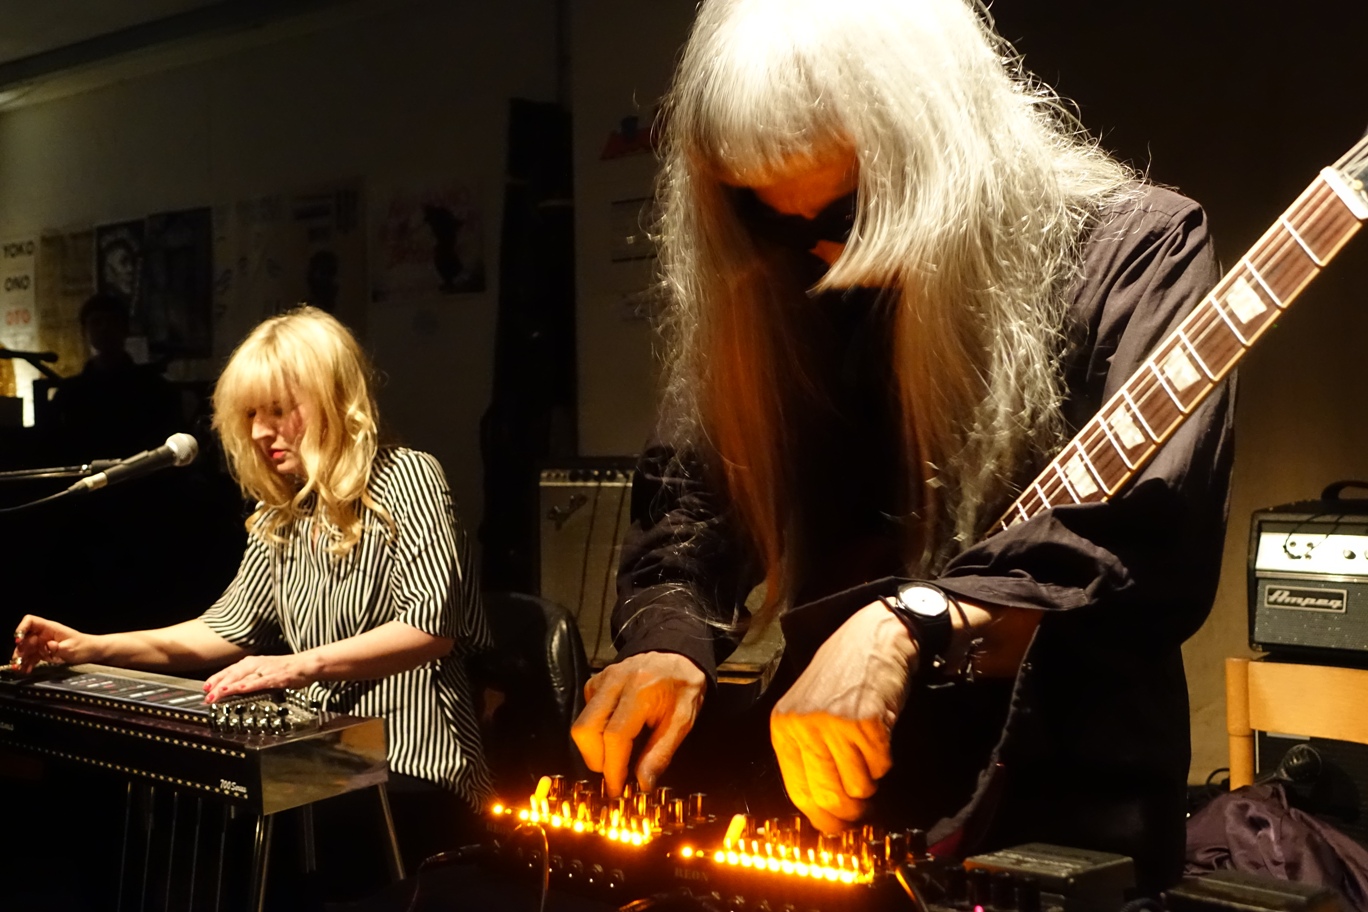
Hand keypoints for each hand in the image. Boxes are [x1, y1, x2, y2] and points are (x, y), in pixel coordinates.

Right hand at [11, 615, 100, 672]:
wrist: (91, 652)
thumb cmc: (83, 647)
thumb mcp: (72, 648)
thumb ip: (58, 648)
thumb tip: (48, 645)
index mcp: (50, 628)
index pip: (31, 621)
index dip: (22, 628)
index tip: (19, 640)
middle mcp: (44, 635)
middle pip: (25, 638)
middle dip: (20, 649)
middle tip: (18, 660)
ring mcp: (43, 644)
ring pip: (26, 649)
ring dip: (21, 658)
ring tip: (18, 668)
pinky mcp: (44, 653)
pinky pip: (32, 657)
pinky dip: (28, 663)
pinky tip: (26, 670)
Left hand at [204, 652, 322, 702]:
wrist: (306, 665)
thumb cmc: (286, 670)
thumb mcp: (263, 673)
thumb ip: (249, 680)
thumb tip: (234, 689)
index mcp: (252, 663)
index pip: (229, 671)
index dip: (216, 679)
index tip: (205, 688)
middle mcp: (257, 665)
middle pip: (233, 674)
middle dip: (218, 685)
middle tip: (207, 696)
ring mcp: (266, 670)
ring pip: (245, 678)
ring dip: (230, 686)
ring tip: (218, 692)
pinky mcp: (276, 677)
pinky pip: (260, 682)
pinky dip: (249, 685)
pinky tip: (240, 689)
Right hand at [570, 652, 705, 795]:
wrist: (676, 653)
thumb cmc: (683, 687)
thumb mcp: (683, 721)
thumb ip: (661, 753)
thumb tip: (643, 784)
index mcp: (640, 691)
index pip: (615, 736)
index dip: (613, 768)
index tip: (617, 790)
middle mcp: (615, 681)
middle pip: (586, 729)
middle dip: (596, 760)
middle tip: (615, 774)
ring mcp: (602, 679)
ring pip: (581, 723)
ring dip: (593, 748)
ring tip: (615, 758)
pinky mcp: (595, 681)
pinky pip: (585, 712)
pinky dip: (594, 731)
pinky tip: (613, 734)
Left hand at [770, 600, 916, 833]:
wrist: (872, 637)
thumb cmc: (843, 676)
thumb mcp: (809, 709)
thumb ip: (809, 752)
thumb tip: (823, 808)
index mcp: (783, 726)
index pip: (797, 790)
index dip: (820, 816)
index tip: (834, 828)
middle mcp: (803, 725)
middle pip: (828, 795)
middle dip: (849, 811)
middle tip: (862, 812)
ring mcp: (833, 723)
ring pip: (857, 786)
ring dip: (870, 780)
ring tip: (869, 753)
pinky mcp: (865, 722)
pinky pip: (880, 766)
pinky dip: (885, 759)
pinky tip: (880, 733)